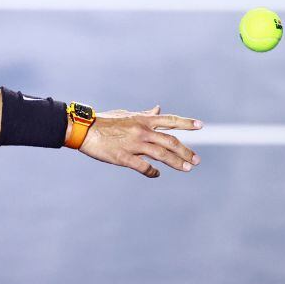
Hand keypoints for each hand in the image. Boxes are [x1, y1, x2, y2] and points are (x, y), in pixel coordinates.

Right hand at [78, 106, 201, 177]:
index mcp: (143, 120)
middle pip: (170, 141)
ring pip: (161, 155)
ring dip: (176, 162)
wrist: (84, 130)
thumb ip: (145, 115)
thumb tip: (159, 109)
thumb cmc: (105, 121)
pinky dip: (152, 172)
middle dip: (186, 151)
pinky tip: (156, 174)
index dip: (186, 123)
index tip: (200, 126)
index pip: (169, 120)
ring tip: (188, 168)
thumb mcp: (127, 114)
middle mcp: (142, 131)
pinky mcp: (123, 157)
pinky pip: (143, 167)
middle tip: (197, 160)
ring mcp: (134, 145)